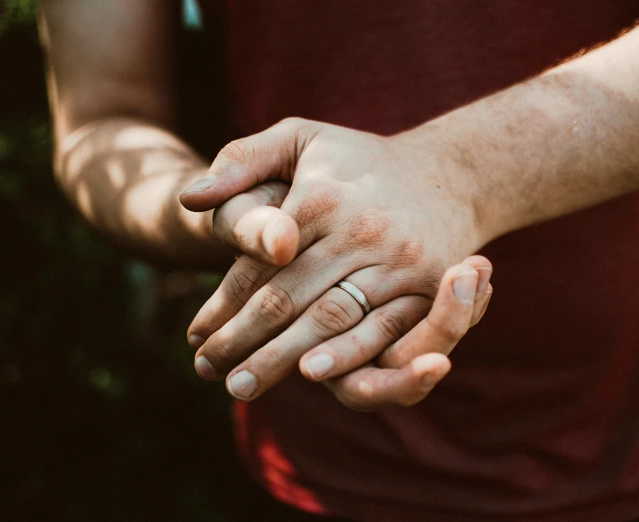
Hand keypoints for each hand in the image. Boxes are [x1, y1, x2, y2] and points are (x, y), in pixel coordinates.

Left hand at [180, 118, 488, 403]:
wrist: (449, 174)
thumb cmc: (360, 160)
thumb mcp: (300, 139)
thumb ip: (242, 161)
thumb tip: (189, 198)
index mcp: (321, 196)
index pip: (259, 262)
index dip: (223, 303)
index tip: (196, 335)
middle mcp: (360, 230)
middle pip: (288, 298)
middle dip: (242, 340)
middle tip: (207, 371)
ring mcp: (397, 261)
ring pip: (329, 320)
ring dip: (281, 358)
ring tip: (241, 386)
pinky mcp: (428, 286)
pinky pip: (382, 329)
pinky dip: (346, 356)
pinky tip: (311, 376)